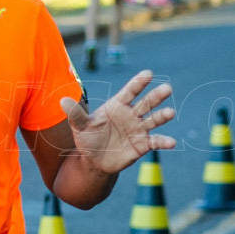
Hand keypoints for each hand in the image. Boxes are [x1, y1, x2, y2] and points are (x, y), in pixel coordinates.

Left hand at [60, 69, 176, 173]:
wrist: (94, 160)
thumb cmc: (87, 138)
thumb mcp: (80, 127)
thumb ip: (75, 114)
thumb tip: (62, 101)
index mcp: (117, 106)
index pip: (129, 91)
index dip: (138, 83)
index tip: (148, 73)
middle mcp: (131, 115)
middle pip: (146, 102)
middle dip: (156, 96)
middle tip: (167, 88)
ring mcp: (139, 129)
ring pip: (154, 120)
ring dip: (163, 116)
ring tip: (170, 113)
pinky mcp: (143, 144)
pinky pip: (156, 141)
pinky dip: (164, 141)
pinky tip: (172, 142)